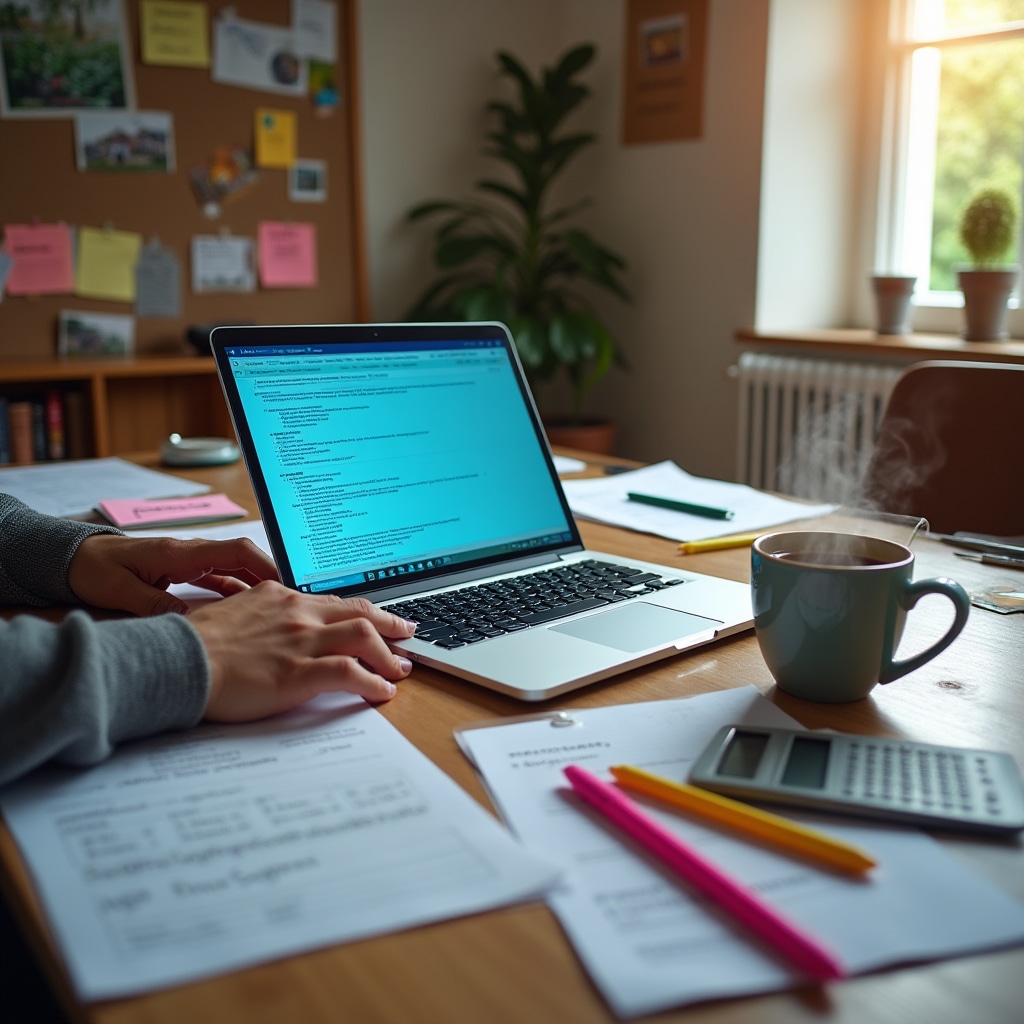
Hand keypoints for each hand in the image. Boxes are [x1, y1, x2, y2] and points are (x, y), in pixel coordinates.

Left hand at [69, 534, 279, 615]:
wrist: (74, 558)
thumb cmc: (95, 570)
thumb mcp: (120, 591)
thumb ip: (153, 604)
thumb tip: (187, 620)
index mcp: (181, 552)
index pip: (235, 551)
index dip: (264, 565)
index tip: (285, 584)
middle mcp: (192, 552)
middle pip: (244, 558)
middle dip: (272, 576)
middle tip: (294, 601)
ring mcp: (190, 560)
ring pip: (236, 569)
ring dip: (258, 585)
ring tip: (280, 609)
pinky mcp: (186, 570)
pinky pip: (221, 578)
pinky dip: (239, 591)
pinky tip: (252, 609)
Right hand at [189, 582, 416, 716]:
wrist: (175, 660)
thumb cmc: (195, 644)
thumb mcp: (231, 613)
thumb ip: (258, 613)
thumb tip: (269, 625)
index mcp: (280, 598)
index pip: (334, 602)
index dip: (363, 612)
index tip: (379, 619)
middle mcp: (297, 614)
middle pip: (359, 613)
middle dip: (390, 624)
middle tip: (408, 633)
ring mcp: (301, 642)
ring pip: (363, 637)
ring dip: (388, 655)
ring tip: (400, 670)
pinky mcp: (299, 673)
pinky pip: (350, 673)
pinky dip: (372, 682)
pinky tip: (381, 692)